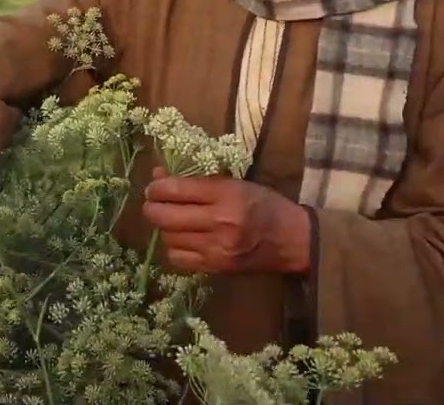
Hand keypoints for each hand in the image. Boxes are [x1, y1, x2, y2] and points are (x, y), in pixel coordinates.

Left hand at [141, 167, 311, 274]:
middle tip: (152, 204)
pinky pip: (179, 259)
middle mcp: (219, 222)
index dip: (157, 187)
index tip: (153, 187)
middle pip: (166, 216)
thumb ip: (198, 181)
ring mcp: (216, 248)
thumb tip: (159, 177)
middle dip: (152, 208)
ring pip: (170, 238)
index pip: (178, 189)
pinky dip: (174, 248)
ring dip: (164, 228)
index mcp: (227, 195)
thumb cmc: (265, 205)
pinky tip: (182, 240)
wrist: (292, 240)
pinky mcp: (216, 267)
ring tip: (170, 221)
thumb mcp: (236, 184)